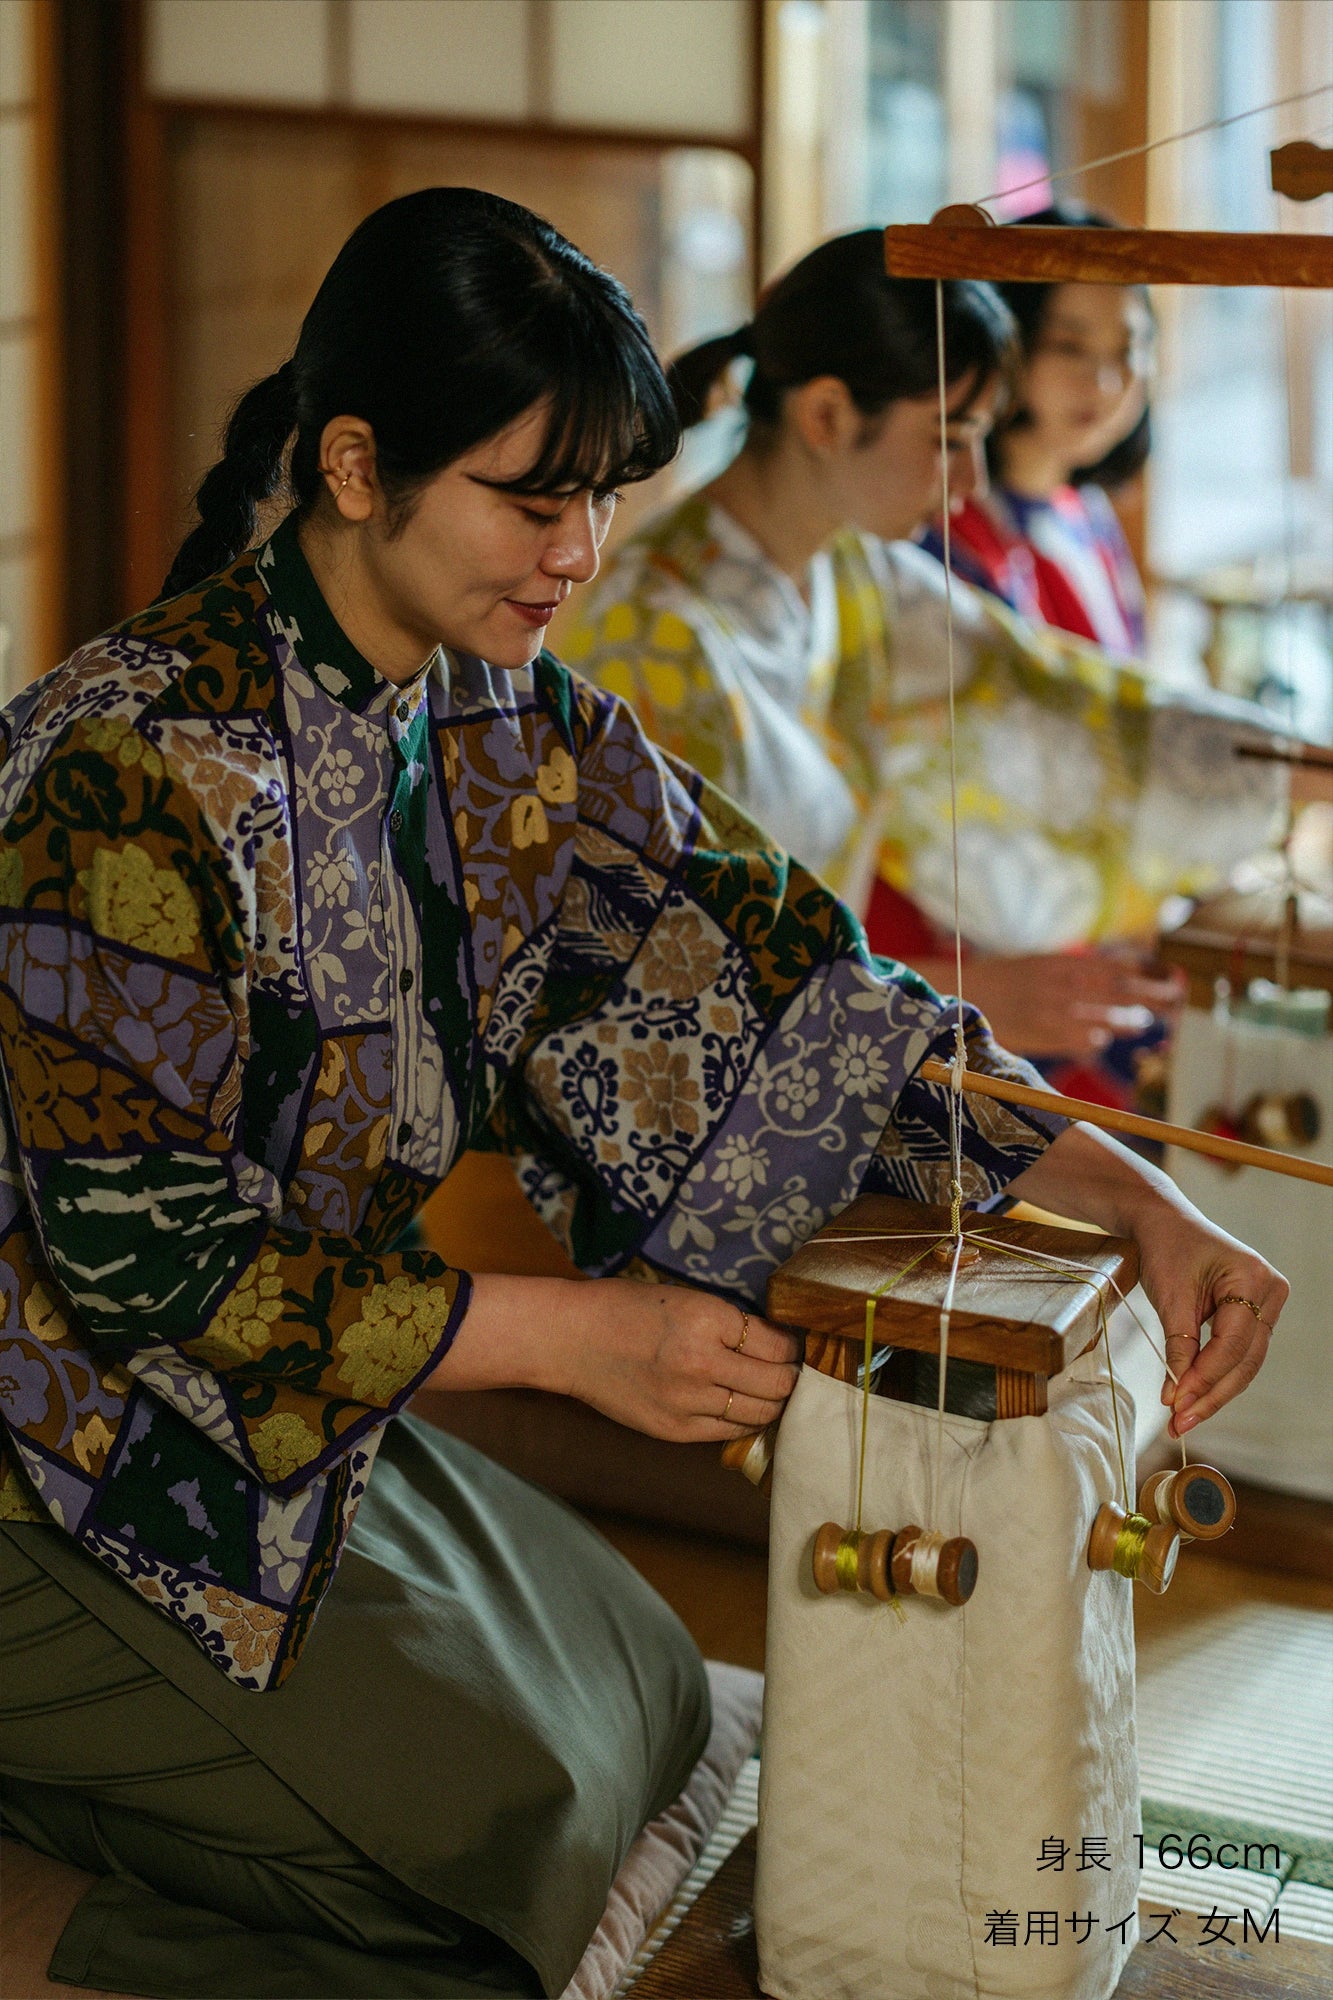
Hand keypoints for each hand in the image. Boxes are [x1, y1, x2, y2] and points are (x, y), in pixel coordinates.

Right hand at [435, 1272, 800, 1442]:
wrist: (571, 1339)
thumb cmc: (626, 1308)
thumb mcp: (685, 1299)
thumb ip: (729, 1323)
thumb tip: (777, 1341)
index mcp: (707, 1319)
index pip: (777, 1344)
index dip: (792, 1345)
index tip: (793, 1344)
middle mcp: (702, 1363)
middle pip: (777, 1383)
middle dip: (791, 1377)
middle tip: (792, 1370)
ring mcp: (688, 1402)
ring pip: (760, 1412)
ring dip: (772, 1401)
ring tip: (771, 1390)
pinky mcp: (674, 1430)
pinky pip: (729, 1432)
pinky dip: (744, 1420)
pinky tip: (742, 1407)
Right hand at [912, 949, 1183, 1058]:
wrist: (958, 994)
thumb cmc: (1004, 980)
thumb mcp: (1041, 964)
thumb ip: (1077, 971)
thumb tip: (1123, 975)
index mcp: (1062, 962)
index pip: (1118, 965)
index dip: (1149, 970)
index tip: (1171, 973)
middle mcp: (1061, 985)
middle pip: (1122, 993)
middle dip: (1153, 998)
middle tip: (1176, 1001)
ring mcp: (1054, 1013)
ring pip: (1108, 1020)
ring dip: (1128, 1021)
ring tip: (1140, 1022)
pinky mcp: (1045, 1038)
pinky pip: (1085, 1041)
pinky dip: (1096, 1040)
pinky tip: (1096, 1037)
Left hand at [1008, 1125, 1286, 1433]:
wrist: (1166, 1223)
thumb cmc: (1167, 1249)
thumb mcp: (1169, 1295)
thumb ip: (1178, 1344)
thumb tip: (1177, 1394)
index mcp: (1253, 1278)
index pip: (1232, 1343)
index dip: (1205, 1378)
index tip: (1175, 1405)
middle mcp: (1270, 1292)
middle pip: (1244, 1360)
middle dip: (1210, 1395)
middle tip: (1178, 1425)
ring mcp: (1266, 1304)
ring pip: (1244, 1364)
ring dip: (1213, 1394)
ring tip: (1181, 1420)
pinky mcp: (1253, 1315)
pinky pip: (1237, 1354)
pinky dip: (1214, 1377)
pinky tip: (1192, 1400)